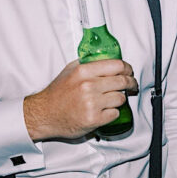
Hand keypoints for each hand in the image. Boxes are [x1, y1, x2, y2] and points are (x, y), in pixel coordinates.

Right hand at [23, 59, 138, 140]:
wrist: (44, 114)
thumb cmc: (57, 94)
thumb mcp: (70, 71)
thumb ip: (87, 63)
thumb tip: (106, 59)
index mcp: (83, 71)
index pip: (117, 66)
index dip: (128, 69)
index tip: (129, 72)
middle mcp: (88, 86)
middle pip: (123, 82)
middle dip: (131, 84)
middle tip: (132, 86)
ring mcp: (91, 103)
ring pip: (121, 98)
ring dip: (120, 99)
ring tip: (112, 100)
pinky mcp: (94, 119)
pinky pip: (115, 113)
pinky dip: (112, 113)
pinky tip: (105, 110)